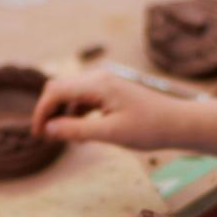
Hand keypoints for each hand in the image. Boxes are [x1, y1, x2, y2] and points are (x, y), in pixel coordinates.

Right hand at [31, 70, 187, 149]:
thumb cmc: (149, 129)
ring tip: (62, 138)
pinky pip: (84, 98)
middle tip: (45, 137)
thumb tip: (48, 129)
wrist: (179, 124)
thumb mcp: (110, 133)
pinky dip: (76, 113)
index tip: (38, 134)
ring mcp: (105, 83)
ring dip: (62, 113)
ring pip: (71, 93)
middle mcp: (99, 78)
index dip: (42, 112)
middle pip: (60, 88)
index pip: (55, 91)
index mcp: (97, 84)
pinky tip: (80, 132)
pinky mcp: (111, 91)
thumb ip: (76, 130)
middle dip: (49, 111)